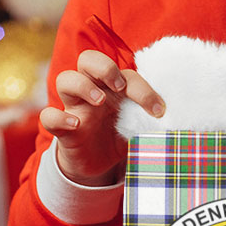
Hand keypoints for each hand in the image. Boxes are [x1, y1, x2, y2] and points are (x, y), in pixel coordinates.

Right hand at [38, 48, 163, 185]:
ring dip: (83, 85)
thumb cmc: (119, 136)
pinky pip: (48, 116)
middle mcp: (92, 91)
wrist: (98, 166)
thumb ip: (151, 119)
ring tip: (100, 100)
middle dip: (104, 67)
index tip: (158, 110)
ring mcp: (74, 108)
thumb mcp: (138, 126)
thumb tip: (178, 119)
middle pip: (88, 59)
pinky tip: (76, 125)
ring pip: (65, 79)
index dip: (143, 88)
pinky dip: (58, 117)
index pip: (125, 73)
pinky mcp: (61, 129)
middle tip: (119, 86)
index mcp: (113, 87)